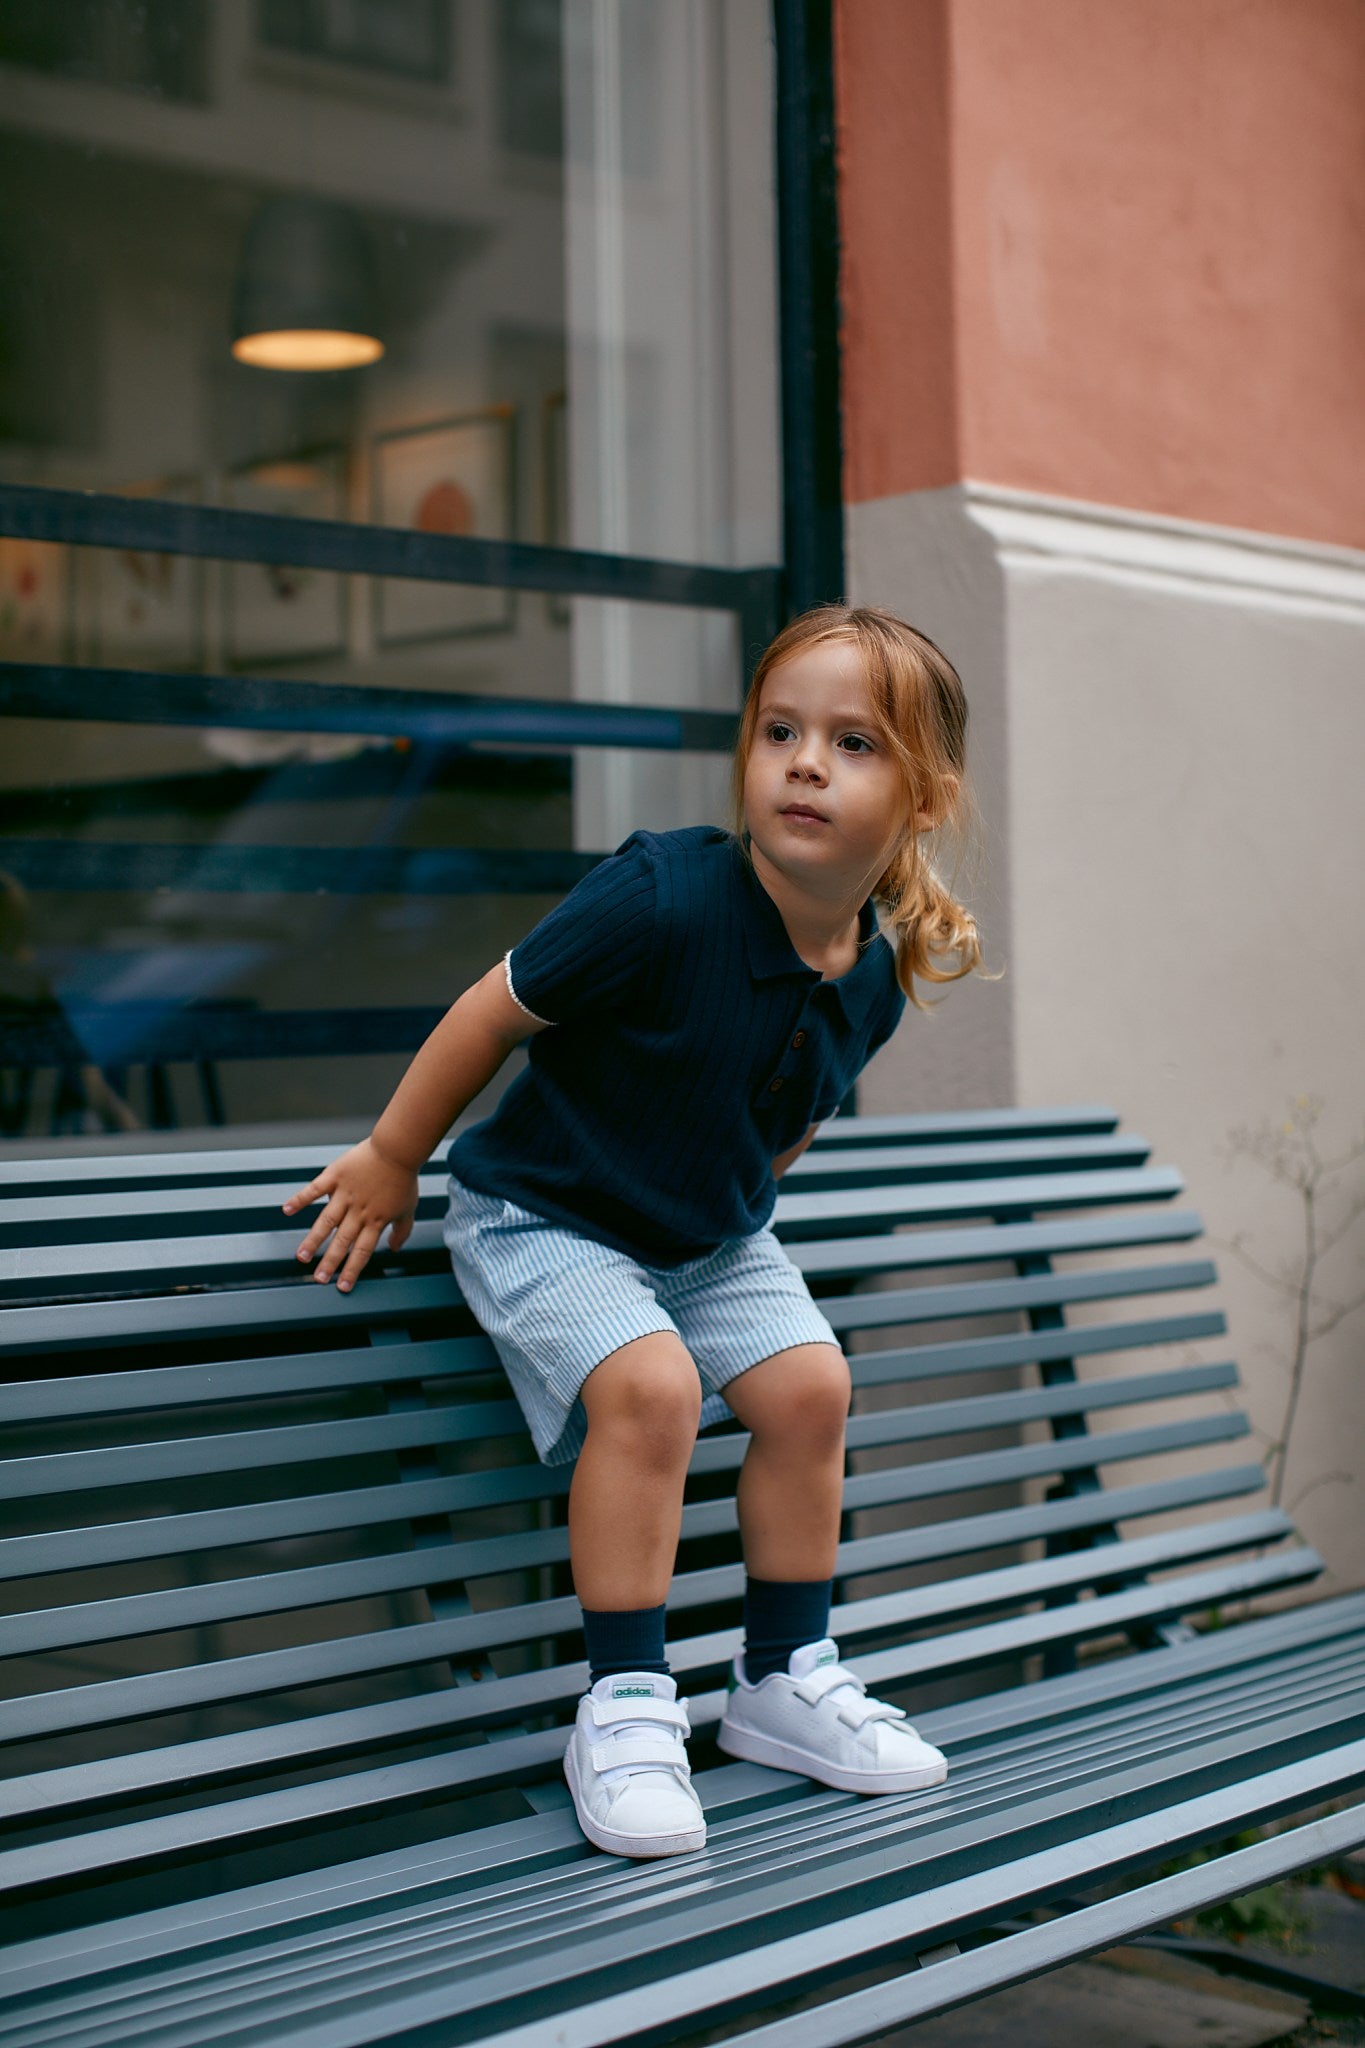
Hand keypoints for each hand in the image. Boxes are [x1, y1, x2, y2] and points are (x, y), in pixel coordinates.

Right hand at [282, 1138, 419, 1291]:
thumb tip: (393, 1249)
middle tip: (318, 1279)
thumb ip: (401, 1231)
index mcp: (376, 1220)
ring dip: (313, 1240)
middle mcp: (359, 1210)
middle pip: (342, 1241)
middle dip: (330, 1262)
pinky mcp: (335, 1176)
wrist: (397, 1148)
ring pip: (326, 1221)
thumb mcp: (408, 1208)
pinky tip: (286, 1210)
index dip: (352, 1269)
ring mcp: (345, 1193)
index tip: (342, 1287)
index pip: (362, 1251)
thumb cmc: (404, 1178)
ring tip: (301, 1257)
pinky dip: (300, 1199)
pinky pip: (315, 1189)